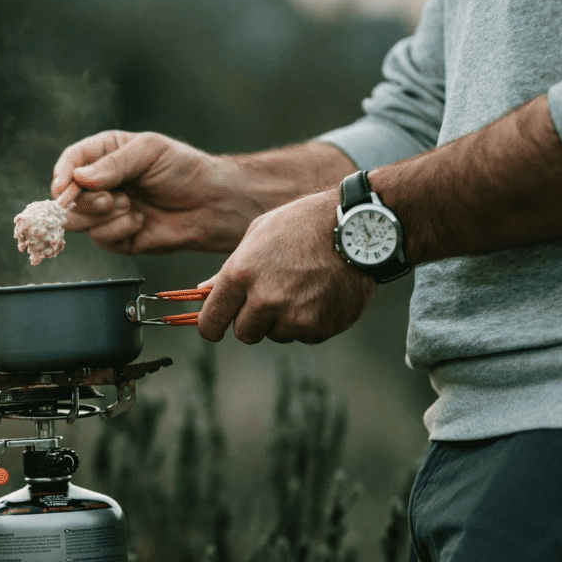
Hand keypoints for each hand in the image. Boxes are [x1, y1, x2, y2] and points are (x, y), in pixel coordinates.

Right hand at [51, 131, 261, 254]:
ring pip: (78, 221)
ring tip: (130, 207)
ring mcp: (106, 212)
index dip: (63, 174)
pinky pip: (100, 238)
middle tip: (110, 199)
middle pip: (67, 196)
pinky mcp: (116, 237)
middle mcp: (101, 184)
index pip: (71, 162)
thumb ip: (114, 163)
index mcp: (104, 155)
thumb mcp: (149, 151)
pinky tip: (140, 221)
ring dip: (102, 216)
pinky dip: (118, 230)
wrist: (211, 203)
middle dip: (86, 200)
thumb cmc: (184, 169)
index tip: (64, 187)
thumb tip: (80, 178)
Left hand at [197, 190, 374, 344]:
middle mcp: (266, 299)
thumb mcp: (258, 235)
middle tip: (269, 298)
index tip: (216, 327)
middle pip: (244, 334)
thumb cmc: (303, 224)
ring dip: (283, 320)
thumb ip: (228, 270)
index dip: (211, 327)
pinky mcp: (323, 327)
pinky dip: (309, 322)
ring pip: (277, 335)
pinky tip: (320, 294)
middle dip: (252, 321)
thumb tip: (202, 292)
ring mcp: (297, 316)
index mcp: (242, 274)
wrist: (359, 227)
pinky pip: (305, 336)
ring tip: (301, 288)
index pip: (212, 321)